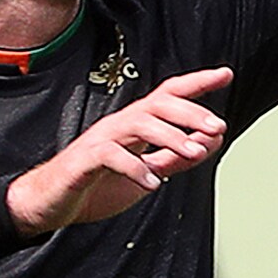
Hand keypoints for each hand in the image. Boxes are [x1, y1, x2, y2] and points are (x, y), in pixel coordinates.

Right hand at [4, 67, 231, 234]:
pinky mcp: (84, 161)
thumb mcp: (147, 171)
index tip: (226, 74)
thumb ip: (176, 157)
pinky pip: (111, 157)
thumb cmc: (97, 184)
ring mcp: (101, 140)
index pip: (169, 95)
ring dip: (170, 136)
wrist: (51, 203)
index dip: (197, 83)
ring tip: (194, 152)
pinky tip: (153, 183)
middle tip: (217, 125)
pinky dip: (135, 168)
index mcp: (136, 125)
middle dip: (190, 112)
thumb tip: (210, 141)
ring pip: (138, 125)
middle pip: (157, 104)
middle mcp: (120, 125)